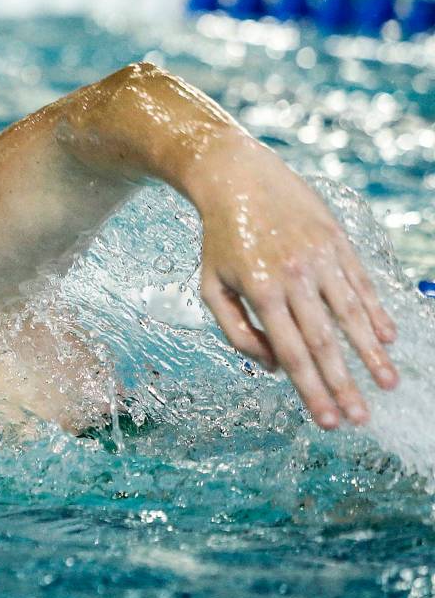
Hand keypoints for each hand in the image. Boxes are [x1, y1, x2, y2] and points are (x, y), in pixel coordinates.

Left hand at [193, 150, 397, 429]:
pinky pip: (361, 283)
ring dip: (371, 353)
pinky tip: (387, 338)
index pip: (291, 353)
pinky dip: (375, 312)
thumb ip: (237, 331)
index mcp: (259, 291)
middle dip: (344, 384)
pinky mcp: (336, 240)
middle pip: (324, 341)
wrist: (237, 177)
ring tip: (387, 384)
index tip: (329, 421)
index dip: (312, 390)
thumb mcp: (210, 286)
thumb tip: (271, 367)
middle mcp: (293, 276)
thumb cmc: (221, 239)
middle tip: (361, 418)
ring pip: (351, 314)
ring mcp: (318, 256)